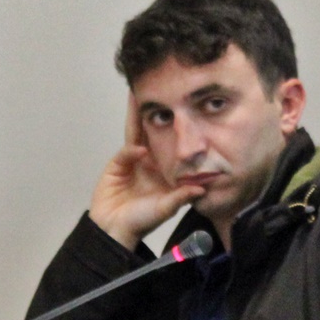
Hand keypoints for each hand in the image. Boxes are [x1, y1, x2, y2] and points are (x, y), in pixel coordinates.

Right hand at [87, 94, 203, 249]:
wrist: (116, 230)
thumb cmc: (142, 221)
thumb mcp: (166, 208)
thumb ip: (182, 197)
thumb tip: (203, 188)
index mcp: (163, 168)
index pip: (169, 142)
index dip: (175, 127)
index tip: (184, 109)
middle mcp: (148, 161)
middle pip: (151, 131)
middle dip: (153, 112)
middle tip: (158, 89)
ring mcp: (131, 161)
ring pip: (135, 135)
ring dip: (136, 117)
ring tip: (137, 96)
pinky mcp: (116, 166)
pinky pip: (125, 154)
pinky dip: (132, 152)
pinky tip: (140, 151)